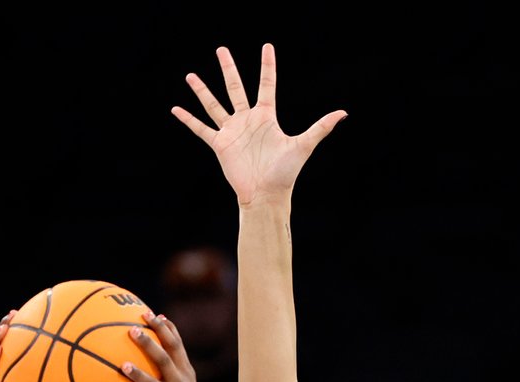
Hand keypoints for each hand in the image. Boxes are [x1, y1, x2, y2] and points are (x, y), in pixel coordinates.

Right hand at [106, 312, 214, 381]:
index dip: (139, 376)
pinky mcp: (187, 367)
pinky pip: (179, 345)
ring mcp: (185, 373)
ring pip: (175, 346)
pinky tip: (158, 316)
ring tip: (145, 313)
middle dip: (150, 345)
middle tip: (132, 330)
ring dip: (161, 328)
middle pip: (165, 360)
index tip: (123, 365)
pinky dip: (170, 330)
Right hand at [172, 43, 345, 206]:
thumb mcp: (303, 146)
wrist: (266, 196)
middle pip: (235, 88)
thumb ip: (320, 127)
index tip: (267, 47)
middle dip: (228, 69)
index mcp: (267, 117)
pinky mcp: (220, 145)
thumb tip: (343, 112)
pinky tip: (176, 109)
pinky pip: (201, 129)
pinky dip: (188, 120)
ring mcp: (233, 132)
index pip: (267, 85)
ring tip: (190, 76)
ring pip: (214, 105)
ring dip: (202, 91)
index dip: (267, 66)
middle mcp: (248, 121)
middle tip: (221, 49)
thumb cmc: (285, 173)